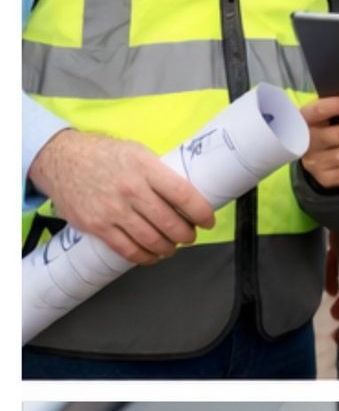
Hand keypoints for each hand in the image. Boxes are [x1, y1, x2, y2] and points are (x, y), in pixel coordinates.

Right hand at [27, 127, 216, 264]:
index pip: (184, 195)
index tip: (208, 221)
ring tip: (172, 245)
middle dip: (187, 235)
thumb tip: (188, 196)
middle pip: (171, 223)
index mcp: (145, 168)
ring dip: (169, 248)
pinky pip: (128, 250)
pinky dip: (146, 257)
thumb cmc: (103, 155)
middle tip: (189, 235)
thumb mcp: (137, 152)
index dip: (202, 213)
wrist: (59, 158)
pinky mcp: (96, 225)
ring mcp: (112, 210)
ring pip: (153, 240)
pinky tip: (153, 255)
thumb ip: (161, 173)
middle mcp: (130, 189)